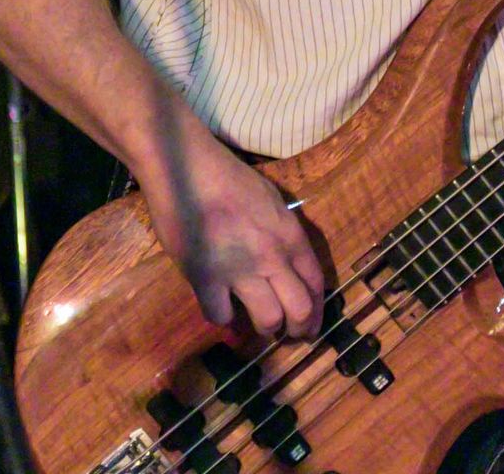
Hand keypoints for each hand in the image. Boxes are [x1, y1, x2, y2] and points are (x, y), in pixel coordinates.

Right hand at [141, 133, 324, 338]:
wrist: (187, 168)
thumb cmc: (229, 178)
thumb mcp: (271, 200)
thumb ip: (284, 234)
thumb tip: (289, 264)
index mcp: (290, 234)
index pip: (316, 282)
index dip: (317, 310)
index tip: (311, 324)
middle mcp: (271, 255)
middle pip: (299, 310)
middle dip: (298, 329)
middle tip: (288, 334)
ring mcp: (238, 270)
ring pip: (267, 321)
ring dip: (264, 327)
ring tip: (254, 324)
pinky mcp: (204, 279)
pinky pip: (220, 316)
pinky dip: (222, 317)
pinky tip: (220, 306)